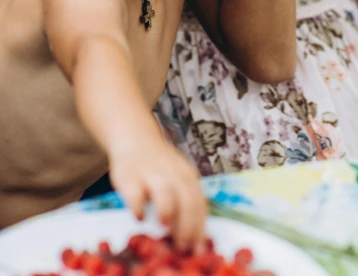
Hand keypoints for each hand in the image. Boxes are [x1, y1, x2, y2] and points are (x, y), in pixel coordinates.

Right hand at [109, 134, 205, 251]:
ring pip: (165, 191)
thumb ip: (187, 199)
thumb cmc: (160, 166)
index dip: (199, 226)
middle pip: (187, 199)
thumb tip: (195, 236)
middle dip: (187, 225)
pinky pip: (135, 191)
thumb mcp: (179, 176)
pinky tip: (140, 217)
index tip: (197, 247)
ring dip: (167, 210)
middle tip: (182, 246)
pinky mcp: (130, 175)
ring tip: (165, 226)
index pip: (199, 202)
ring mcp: (151, 172)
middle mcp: (173, 172)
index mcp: (188, 175)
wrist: (136, 137)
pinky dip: (139, 206)